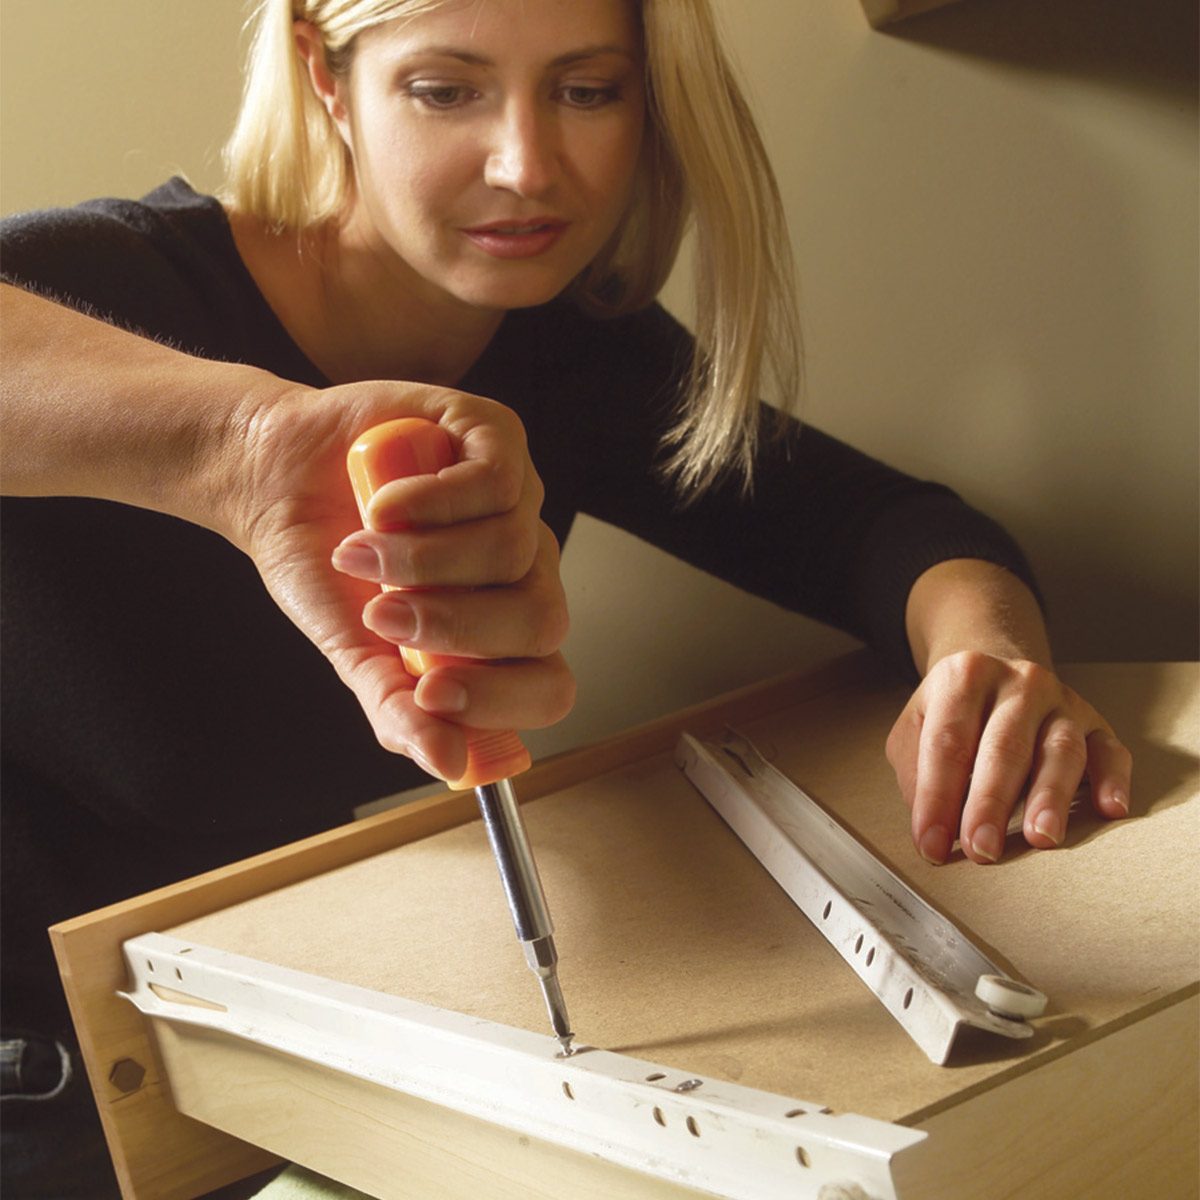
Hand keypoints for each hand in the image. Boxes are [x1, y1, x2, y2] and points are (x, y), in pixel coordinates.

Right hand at [225, 377, 573, 782]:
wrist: (278, 485)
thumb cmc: (328, 572)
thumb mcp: (355, 653)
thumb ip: (398, 710)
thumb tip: (446, 764)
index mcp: (503, 632)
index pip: (550, 685)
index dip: (502, 698)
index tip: (430, 691)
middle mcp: (524, 569)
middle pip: (543, 619)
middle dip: (456, 626)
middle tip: (384, 614)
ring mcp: (518, 502)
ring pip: (514, 549)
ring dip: (422, 560)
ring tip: (363, 549)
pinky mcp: (496, 438)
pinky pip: (495, 482)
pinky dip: (428, 503)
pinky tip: (384, 506)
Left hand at [886, 652, 1131, 864]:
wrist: (996, 672)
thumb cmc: (955, 712)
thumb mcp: (915, 727)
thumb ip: (916, 771)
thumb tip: (930, 824)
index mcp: (964, 677)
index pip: (947, 743)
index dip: (936, 797)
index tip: (931, 843)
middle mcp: (1018, 683)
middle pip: (1004, 747)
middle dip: (991, 804)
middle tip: (981, 850)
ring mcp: (1061, 701)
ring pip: (1061, 749)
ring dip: (1050, 796)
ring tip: (1042, 837)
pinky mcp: (1095, 723)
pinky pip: (1110, 751)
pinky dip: (1112, 780)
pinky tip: (1108, 809)